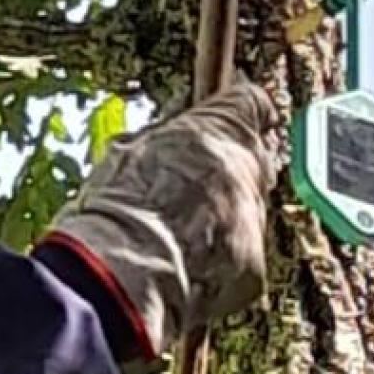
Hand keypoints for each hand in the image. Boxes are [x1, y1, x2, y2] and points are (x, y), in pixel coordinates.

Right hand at [46, 79, 284, 361]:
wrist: (123, 270)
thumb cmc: (116, 208)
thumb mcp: (129, 149)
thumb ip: (166, 133)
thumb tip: (176, 120)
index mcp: (221, 127)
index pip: (254, 103)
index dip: (241, 114)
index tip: (233, 121)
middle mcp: (248, 168)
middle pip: (257, 161)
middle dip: (233, 171)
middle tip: (194, 190)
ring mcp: (256, 218)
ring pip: (250, 213)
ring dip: (226, 220)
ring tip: (182, 236)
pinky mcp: (256, 266)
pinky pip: (246, 260)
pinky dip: (224, 263)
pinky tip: (190, 268)